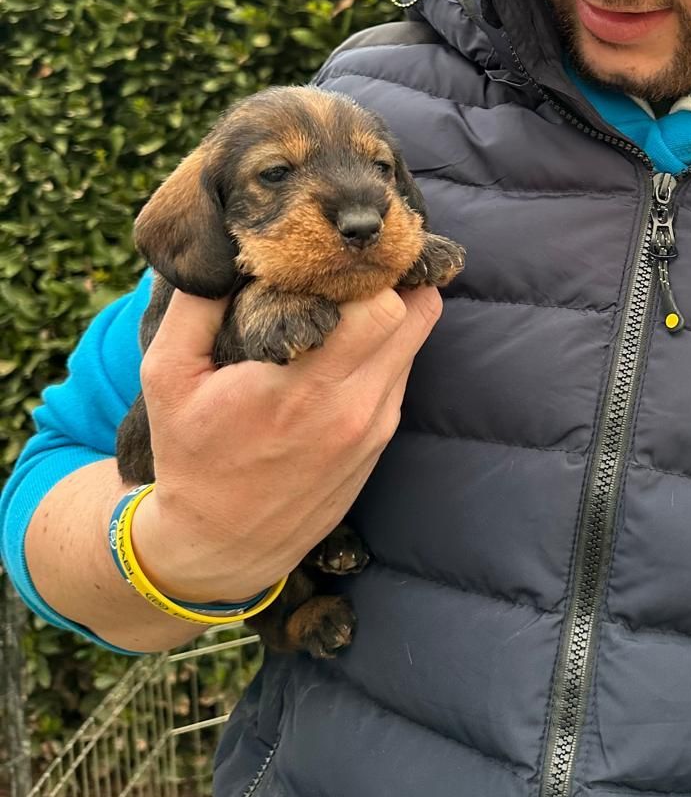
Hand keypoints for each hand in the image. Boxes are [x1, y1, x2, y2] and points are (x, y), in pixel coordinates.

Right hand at [131, 284, 441, 603]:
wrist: (221, 547)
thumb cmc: (191, 456)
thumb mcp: (167, 377)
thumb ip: (196, 306)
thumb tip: (231, 249)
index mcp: (301, 388)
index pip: (380, 308)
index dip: (366, 271)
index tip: (335, 255)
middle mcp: (353, 408)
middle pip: (416, 313)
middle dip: (389, 280)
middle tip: (349, 269)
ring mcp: (374, 427)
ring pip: (416, 339)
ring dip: (392, 311)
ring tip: (347, 299)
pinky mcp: (381, 442)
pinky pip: (401, 372)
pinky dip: (384, 347)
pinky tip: (346, 343)